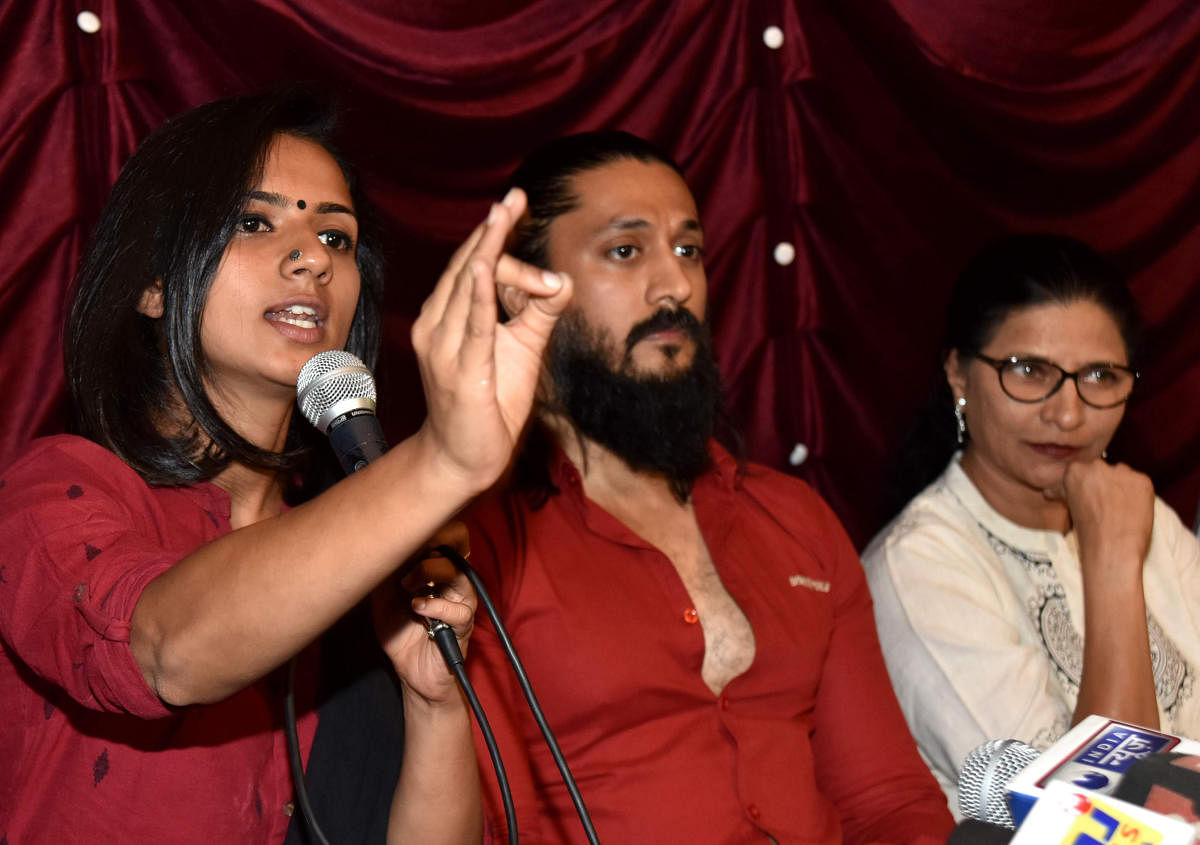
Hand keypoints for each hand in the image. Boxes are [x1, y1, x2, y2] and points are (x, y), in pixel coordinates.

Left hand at [371, 522, 475, 706]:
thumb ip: (384, 573)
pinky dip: (435, 606)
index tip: (402, 534)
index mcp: (437, 569)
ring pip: (458, 572)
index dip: (430, 527)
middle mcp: (453, 579)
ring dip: (428, 574)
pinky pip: (459, 610)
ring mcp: (461, 601)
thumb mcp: (382, 598)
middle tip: (403, 563)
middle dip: (427, 545)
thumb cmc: (400, 633)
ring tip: (408, 589)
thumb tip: (376, 546)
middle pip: (455, 543)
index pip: (447, 534)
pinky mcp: (463, 625)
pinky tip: (417, 608)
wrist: (410, 672)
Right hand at [411, 188, 572, 492]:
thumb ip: (540, 313)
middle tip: (514, 197)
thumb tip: (563, 280)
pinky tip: (490, 266)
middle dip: (492, 231)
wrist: (462, 458)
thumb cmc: (488, 404)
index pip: (472, 266)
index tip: (517, 207)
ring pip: (469, 287)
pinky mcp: (459, 371)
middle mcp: (436, 325)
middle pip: (469, 267)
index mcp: (447, 316)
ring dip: (489, 250)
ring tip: (503, 216)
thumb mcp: (521, 349)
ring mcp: (442, 347)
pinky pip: (472, 324)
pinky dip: (481, 293)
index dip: (495, 236)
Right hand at [1046, 459, 1154, 581]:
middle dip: (1105, 483)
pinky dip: (1139, 494)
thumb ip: (1063, 492)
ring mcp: (1122, 471)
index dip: (1088, 484)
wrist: (1112, 548)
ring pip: (1123, 474)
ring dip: (1122, 486)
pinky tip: (1133, 510)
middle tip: (1106, 504)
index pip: (1083, 469)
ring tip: (1121, 508)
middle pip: (1103, 469)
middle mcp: (1097, 466)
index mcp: (1074, 470)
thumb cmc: (1087, 531)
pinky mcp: (1142, 480)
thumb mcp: (1069, 507)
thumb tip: (1050, 491)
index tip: (1091, 497)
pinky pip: (1140, 483)